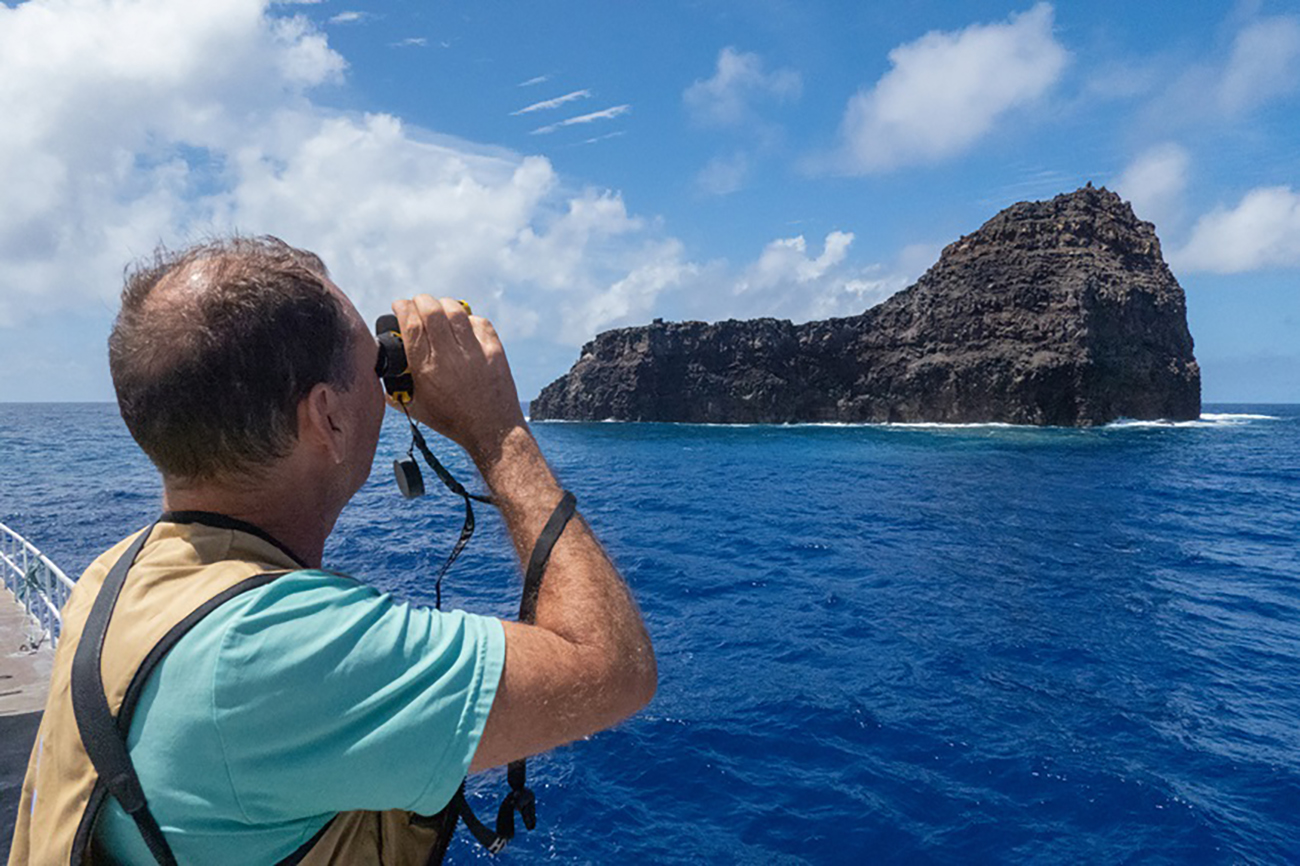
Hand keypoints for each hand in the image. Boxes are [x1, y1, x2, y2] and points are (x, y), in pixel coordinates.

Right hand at [390, 295, 526, 461]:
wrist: (492, 429)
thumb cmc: (453, 420)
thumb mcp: (416, 408)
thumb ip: (394, 390)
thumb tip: (381, 373)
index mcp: (425, 369)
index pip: (411, 324)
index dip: (403, 307)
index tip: (400, 305)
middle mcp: (449, 357)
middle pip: (431, 310)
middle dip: (420, 300)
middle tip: (418, 304)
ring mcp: (474, 351)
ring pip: (455, 310)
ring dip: (443, 304)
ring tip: (439, 310)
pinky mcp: (494, 350)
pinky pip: (479, 320)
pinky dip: (468, 318)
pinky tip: (463, 326)